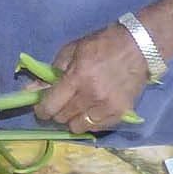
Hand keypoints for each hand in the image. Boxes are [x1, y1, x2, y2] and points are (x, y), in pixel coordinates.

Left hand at [35, 23, 149, 133]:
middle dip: (57, 111)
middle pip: (62, 118)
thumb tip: (32, 90)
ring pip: (77, 127)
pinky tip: (92, 110)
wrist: (140, 47)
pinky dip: (90, 122)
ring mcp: (107, 107)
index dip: (41, 110)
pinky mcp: (120, 114)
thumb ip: (52, 71)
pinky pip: (96, 129)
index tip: (41, 108)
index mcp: (78, 77)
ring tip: (78, 107)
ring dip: (73, 119)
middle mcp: (92, 95)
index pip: (51, 105)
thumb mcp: (73, 50)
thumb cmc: (103, 44)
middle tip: (61, 102)